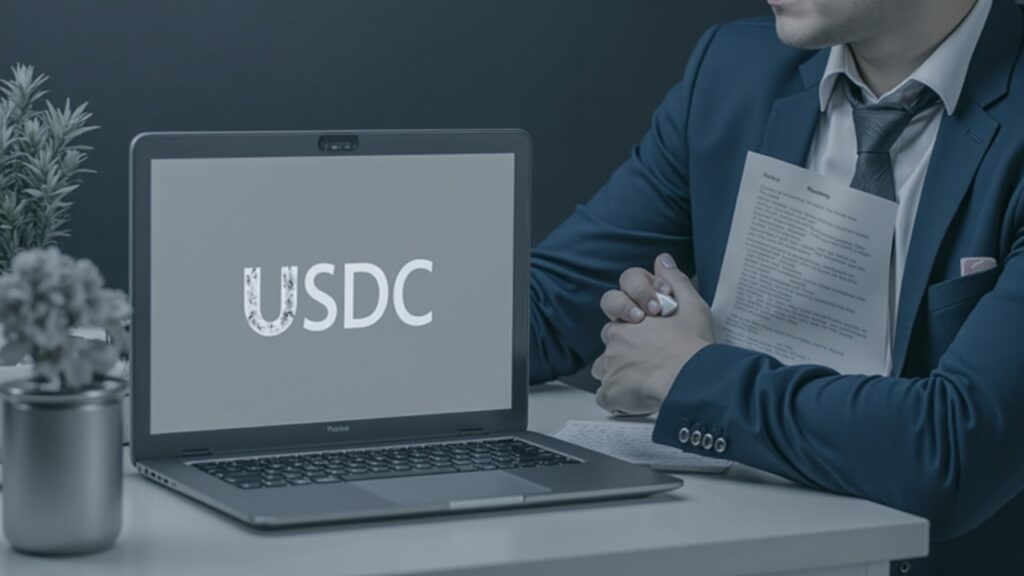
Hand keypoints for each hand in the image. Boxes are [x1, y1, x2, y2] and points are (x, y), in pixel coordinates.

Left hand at [592, 253, 713, 414]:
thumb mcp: (692, 305)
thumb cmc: (692, 346)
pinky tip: (636, 399)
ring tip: (644, 380)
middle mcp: (615, 338)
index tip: (643, 319)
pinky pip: (605, 396)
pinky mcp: (611, 391)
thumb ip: (675, 280)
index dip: (626, 310)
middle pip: (610, 337)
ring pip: (604, 368)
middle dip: (624, 344)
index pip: (613, 302)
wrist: (689, 378)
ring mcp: (610, 365)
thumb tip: (662, 261)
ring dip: (619, 373)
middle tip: (647, 354)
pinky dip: (617, 398)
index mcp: (631, 316)